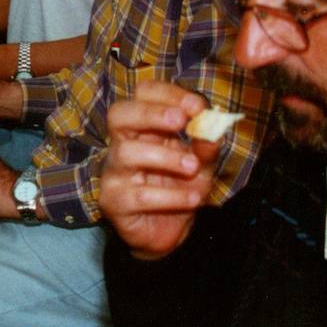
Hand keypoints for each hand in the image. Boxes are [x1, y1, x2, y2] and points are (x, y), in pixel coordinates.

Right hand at [99, 81, 218, 259]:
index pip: (143, 95)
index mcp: (143, 128)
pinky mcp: (114, 201)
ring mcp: (115, 172)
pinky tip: (192, 199)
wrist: (168, 233)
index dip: (168, 94)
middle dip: (150, 113)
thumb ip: (205, 148)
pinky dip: (170, 196)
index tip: (198, 107)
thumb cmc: (179, 189)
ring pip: (126, 152)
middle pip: (120, 114)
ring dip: (165, 157)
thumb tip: (212, 130)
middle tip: (181, 121)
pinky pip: (138, 194)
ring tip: (193, 168)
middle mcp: (123, 144)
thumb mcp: (200, 165)